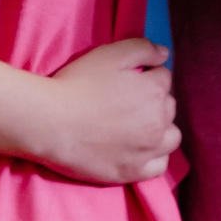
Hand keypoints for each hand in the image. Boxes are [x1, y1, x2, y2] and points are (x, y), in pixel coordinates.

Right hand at [30, 36, 178, 184]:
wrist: (50, 122)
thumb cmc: (77, 84)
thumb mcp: (109, 54)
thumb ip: (143, 49)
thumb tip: (164, 55)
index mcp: (154, 90)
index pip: (163, 78)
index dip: (146, 76)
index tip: (126, 81)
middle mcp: (158, 121)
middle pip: (168, 106)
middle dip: (154, 101)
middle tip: (126, 103)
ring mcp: (148, 150)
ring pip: (171, 136)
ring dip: (160, 128)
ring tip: (138, 127)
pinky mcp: (134, 172)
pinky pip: (160, 165)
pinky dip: (154, 156)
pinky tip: (139, 149)